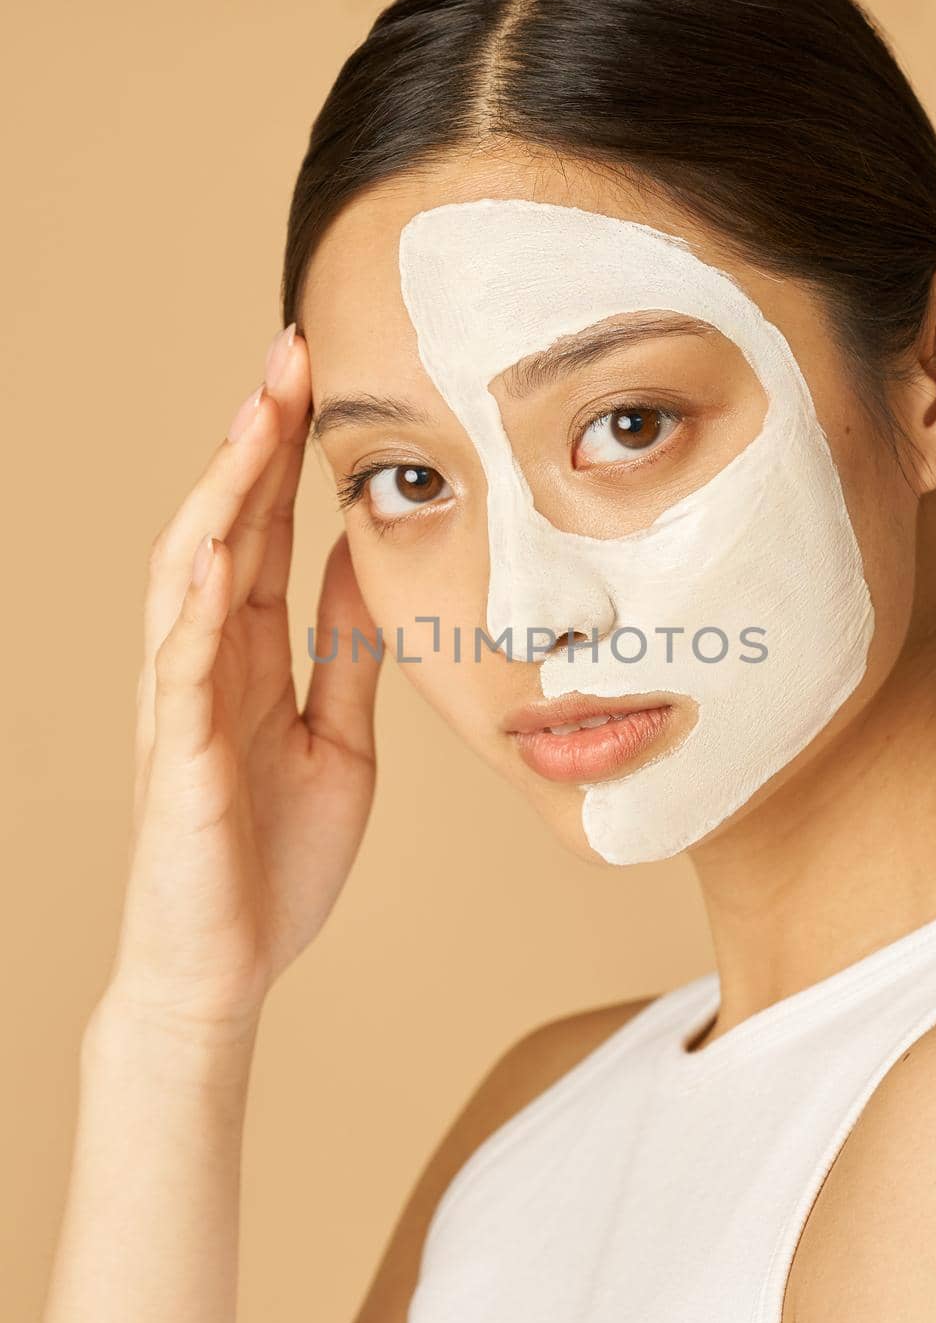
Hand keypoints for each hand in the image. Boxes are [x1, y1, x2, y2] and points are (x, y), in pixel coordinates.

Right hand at [101, 326, 379, 1042]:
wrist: (225, 970)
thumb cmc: (272, 861)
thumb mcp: (337, 736)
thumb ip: (345, 653)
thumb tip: (373, 566)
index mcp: (248, 658)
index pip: (260, 533)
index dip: (284, 456)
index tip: (320, 378)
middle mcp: (205, 662)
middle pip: (222, 527)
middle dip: (253, 439)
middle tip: (290, 351)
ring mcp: (181, 703)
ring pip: (188, 572)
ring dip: (219, 492)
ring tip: (255, 415)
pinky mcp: (174, 756)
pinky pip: (177, 666)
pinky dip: (192, 601)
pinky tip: (215, 545)